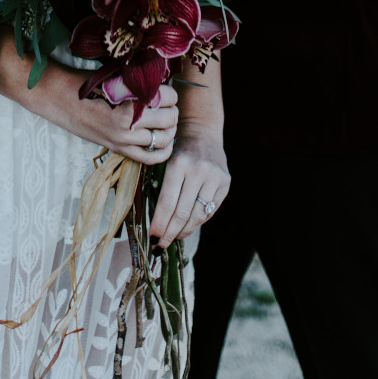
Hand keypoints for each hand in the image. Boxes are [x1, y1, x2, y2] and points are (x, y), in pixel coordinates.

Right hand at [41, 72, 179, 165]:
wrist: (59, 98)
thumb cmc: (85, 83)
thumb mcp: (113, 77)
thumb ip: (137, 82)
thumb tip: (163, 81)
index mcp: (127, 102)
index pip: (165, 98)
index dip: (170, 92)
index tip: (166, 88)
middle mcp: (127, 124)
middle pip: (168, 119)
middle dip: (173, 109)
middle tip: (169, 103)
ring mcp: (123, 140)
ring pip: (163, 139)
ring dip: (170, 129)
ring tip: (167, 119)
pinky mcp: (118, 150)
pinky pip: (150, 158)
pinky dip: (163, 151)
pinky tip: (165, 141)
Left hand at [149, 126, 229, 246]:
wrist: (202, 131)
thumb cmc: (177, 149)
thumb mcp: (165, 161)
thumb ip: (160, 187)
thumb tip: (155, 225)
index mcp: (178, 164)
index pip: (167, 202)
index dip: (159, 224)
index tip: (152, 239)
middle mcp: (198, 170)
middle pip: (182, 213)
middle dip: (169, 233)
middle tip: (159, 247)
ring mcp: (214, 177)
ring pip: (198, 216)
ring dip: (183, 231)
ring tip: (173, 238)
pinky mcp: (225, 183)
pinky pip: (209, 211)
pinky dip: (197, 222)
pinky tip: (187, 226)